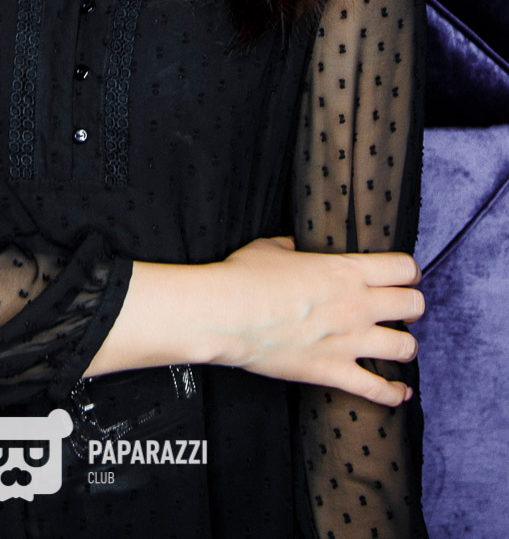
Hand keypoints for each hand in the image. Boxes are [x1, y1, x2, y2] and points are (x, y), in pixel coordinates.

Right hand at [205, 234, 423, 405]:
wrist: (226, 314)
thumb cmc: (245, 277)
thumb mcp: (272, 247)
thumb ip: (294, 246)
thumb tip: (298, 248)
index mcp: (345, 270)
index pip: (402, 268)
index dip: (408, 271)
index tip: (404, 276)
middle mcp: (356, 305)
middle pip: (413, 305)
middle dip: (412, 306)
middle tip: (402, 309)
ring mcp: (349, 341)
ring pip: (405, 347)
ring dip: (405, 346)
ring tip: (397, 346)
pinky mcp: (333, 371)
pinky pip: (377, 389)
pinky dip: (393, 393)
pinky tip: (400, 392)